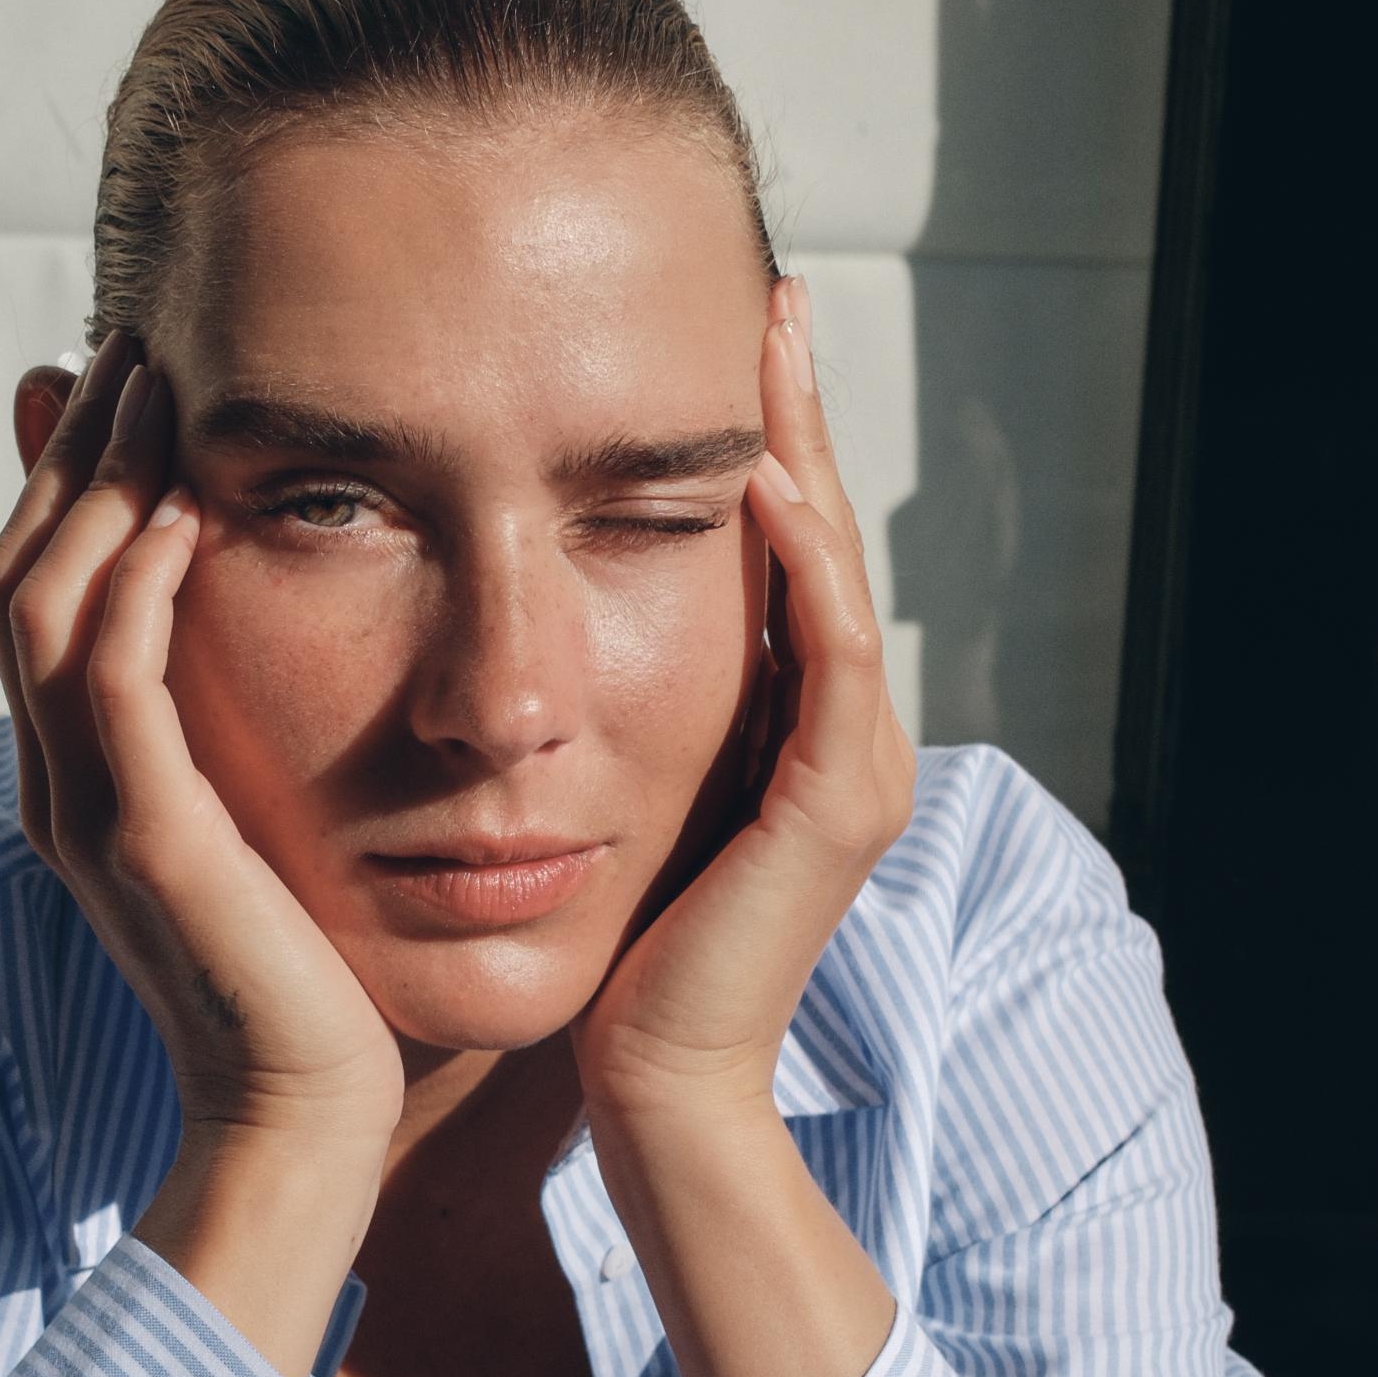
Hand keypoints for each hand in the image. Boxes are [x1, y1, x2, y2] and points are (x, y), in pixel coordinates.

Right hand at [0, 332, 406, 1168]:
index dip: (73, 475)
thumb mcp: (269, 831)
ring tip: (153, 382)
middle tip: (134, 337)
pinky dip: (135, 592)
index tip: (137, 372)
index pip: (42, 589)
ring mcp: (90, 814)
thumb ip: (245, 739)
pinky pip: (114, 689)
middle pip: (21, 572)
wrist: (310, 1118)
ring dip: (95, 487)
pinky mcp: (148, 844)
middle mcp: (61, 786)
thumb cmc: (316, 983)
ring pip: (45, 609)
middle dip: (73, 450)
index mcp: (82, 778)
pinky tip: (182, 512)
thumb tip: (279, 661)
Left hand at [571, 275, 914, 1125]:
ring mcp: (855, 767)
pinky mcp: (838, 805)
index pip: (779, 557)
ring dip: (810, 456)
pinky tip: (764, 485)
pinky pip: (834, 658)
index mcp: (789, 730)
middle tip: (774, 295)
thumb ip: (603, 718)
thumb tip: (521, 631)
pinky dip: (803, 568)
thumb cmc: (610, 960)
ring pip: (839, 576)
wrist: (652, 1081)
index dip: (757, 446)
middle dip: (798, 418)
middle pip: (823, 540)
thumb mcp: (606, 804)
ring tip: (778, 348)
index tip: (718, 335)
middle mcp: (841, 736)